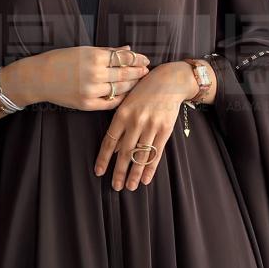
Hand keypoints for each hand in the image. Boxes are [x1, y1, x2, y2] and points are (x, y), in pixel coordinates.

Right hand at [36, 43, 149, 110]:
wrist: (39, 77)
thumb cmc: (61, 60)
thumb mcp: (84, 50)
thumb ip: (108, 51)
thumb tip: (128, 49)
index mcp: (94, 57)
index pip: (124, 58)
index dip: (138, 59)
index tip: (145, 60)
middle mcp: (94, 74)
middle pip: (125, 74)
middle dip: (138, 72)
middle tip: (147, 72)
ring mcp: (91, 91)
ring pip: (120, 89)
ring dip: (132, 85)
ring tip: (139, 82)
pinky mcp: (87, 104)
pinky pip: (110, 103)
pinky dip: (120, 98)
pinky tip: (126, 94)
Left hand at [93, 61, 197, 190]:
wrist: (169, 80)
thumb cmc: (144, 91)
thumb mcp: (127, 102)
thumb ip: (120, 124)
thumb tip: (114, 149)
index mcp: (122, 114)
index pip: (109, 141)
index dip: (104, 159)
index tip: (99, 172)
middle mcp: (136, 121)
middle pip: (125, 152)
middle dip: (119, 172)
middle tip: (115, 186)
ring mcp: (151, 126)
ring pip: (141, 155)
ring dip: (134, 174)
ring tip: (130, 186)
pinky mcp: (165, 129)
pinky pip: (156, 153)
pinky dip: (150, 168)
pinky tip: (146, 179)